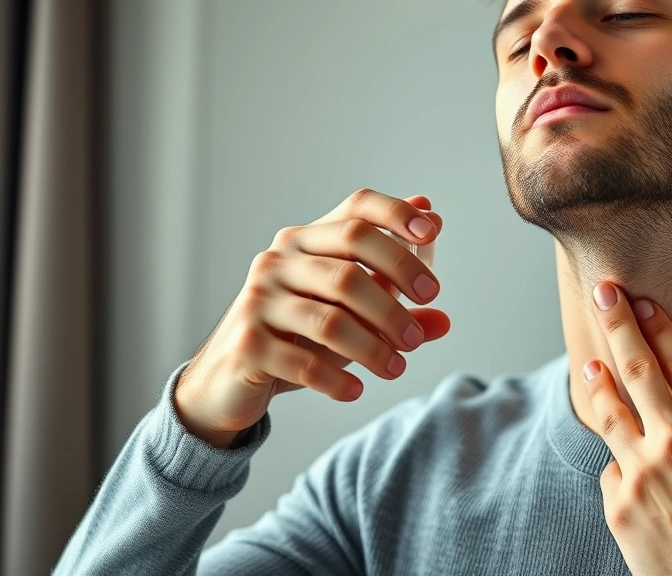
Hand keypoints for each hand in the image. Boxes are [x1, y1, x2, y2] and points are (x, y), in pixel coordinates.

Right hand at [175, 190, 450, 447]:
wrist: (228, 378)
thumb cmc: (296, 338)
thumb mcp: (348, 318)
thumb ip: (392, 313)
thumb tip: (443, 314)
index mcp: (306, 241)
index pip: (356, 210)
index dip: (396, 214)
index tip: (433, 234)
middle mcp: (279, 260)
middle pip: (350, 264)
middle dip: (394, 297)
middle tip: (417, 333)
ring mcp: (259, 300)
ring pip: (331, 319)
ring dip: (373, 347)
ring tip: (397, 367)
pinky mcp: (247, 343)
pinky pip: (303, 361)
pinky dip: (337, 379)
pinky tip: (356, 391)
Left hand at [582, 281, 671, 575]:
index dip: (661, 327)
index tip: (645, 302)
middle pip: (637, 370)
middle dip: (618, 325)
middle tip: (603, 294)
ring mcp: (640, 473)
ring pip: (609, 412)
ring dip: (596, 379)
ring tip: (586, 359)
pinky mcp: (619, 505)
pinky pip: (611, 469)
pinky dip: (617, 458)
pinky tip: (621, 456)